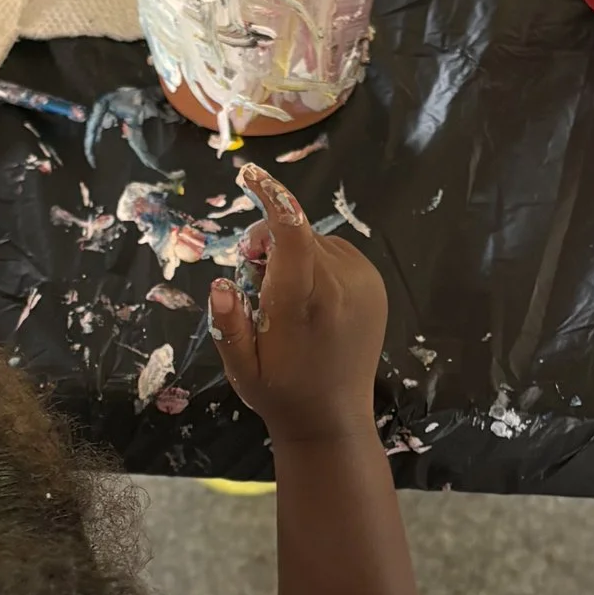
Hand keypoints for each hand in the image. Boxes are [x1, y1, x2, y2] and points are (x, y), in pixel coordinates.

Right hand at [210, 163, 387, 441]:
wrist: (334, 418)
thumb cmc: (279, 391)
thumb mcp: (240, 367)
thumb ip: (228, 324)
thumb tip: (219, 285)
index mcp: (304, 303)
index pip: (291, 233)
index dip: (271, 198)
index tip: (250, 176)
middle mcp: (340, 286)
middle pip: (297, 234)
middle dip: (267, 244)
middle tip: (254, 281)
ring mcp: (363, 283)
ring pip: (315, 242)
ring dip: (293, 255)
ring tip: (284, 297)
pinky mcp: (374, 284)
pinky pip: (336, 252)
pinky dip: (316, 262)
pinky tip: (310, 296)